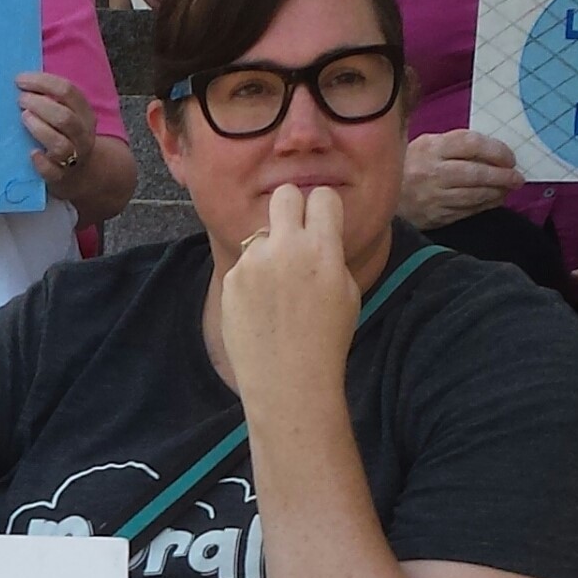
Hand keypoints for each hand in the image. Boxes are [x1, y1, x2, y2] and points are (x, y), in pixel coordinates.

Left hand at [16, 69, 93, 194]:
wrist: (81, 174)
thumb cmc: (65, 136)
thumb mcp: (67, 114)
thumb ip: (51, 99)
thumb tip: (20, 81)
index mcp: (84, 114)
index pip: (67, 91)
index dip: (42, 82)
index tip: (20, 80)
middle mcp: (82, 135)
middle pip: (65, 117)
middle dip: (39, 105)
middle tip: (20, 101)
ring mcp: (73, 158)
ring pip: (60, 143)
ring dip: (39, 128)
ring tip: (23, 118)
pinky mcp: (61, 178)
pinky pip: (52, 171)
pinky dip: (41, 162)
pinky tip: (32, 153)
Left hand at [218, 183, 358, 407]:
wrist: (288, 382)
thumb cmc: (326, 340)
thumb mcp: (347, 292)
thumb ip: (330, 253)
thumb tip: (317, 230)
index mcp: (322, 249)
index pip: (323, 196)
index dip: (324, 209)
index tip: (323, 222)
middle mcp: (285, 248)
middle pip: (285, 194)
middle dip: (293, 208)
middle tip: (296, 233)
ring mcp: (253, 262)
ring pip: (262, 234)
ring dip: (271, 250)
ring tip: (278, 291)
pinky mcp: (231, 279)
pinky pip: (245, 263)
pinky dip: (253, 278)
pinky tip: (261, 307)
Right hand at [400, 130, 517, 229]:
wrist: (375, 195)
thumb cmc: (407, 165)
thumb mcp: (424, 144)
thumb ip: (453, 144)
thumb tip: (490, 150)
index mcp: (431, 148)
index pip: (471, 144)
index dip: (496, 150)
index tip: (509, 157)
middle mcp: (432, 172)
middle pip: (476, 173)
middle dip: (502, 176)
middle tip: (517, 178)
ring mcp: (433, 197)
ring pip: (473, 195)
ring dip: (496, 193)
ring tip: (508, 189)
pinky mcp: (434, 216)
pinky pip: (466, 211)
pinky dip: (483, 206)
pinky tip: (493, 201)